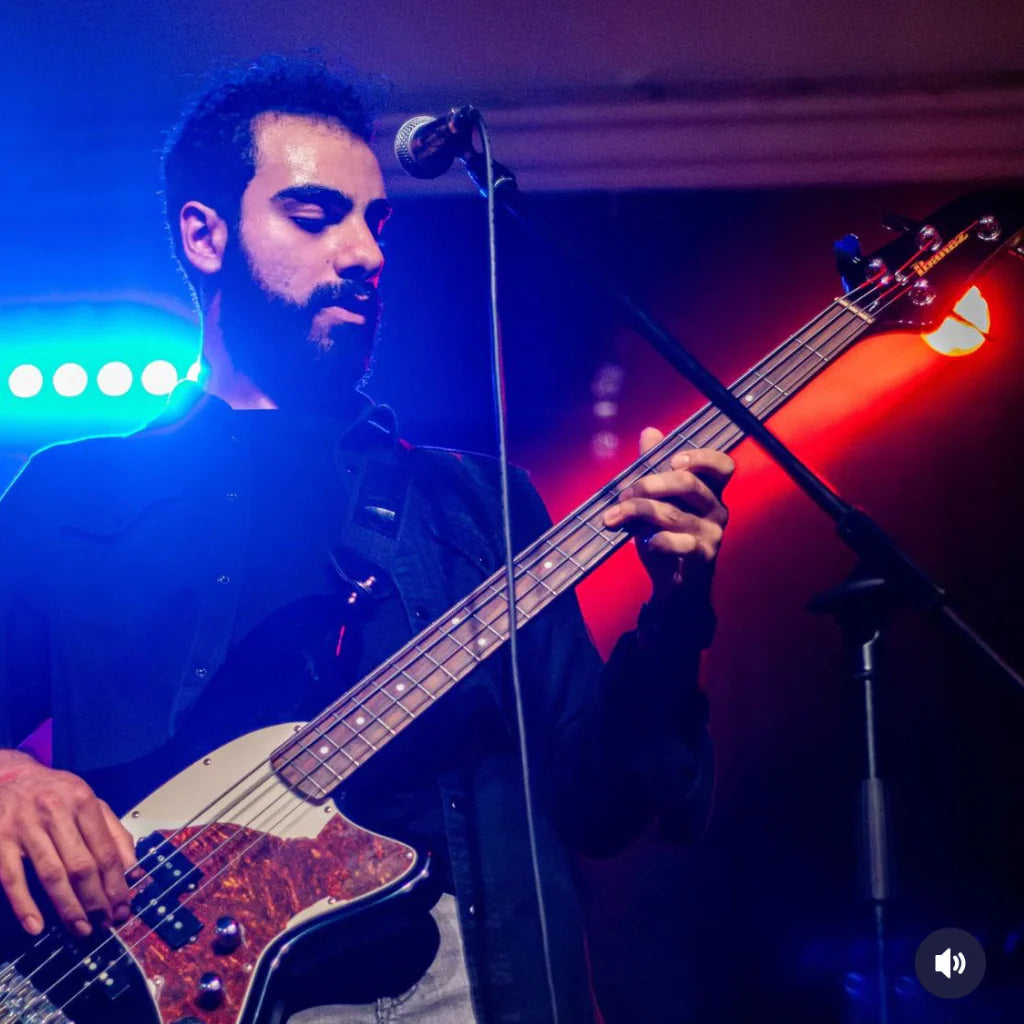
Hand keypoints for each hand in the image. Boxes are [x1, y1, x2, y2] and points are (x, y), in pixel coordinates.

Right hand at [0, 750, 136, 935]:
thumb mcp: (89, 801)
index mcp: (83, 802)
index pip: (105, 850)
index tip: (123, 905)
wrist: (8, 776)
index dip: (117, 882)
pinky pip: (13, 879)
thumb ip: (112, 831)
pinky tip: (37, 926)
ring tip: (81, 928)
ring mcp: (25, 827)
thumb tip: (132, 867)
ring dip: (68, 907)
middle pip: (81, 865)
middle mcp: (56, 812)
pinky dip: (25, 905)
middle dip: (96, 899)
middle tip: (105, 923)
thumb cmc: (54, 793)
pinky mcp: (0, 841)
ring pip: (52, 874)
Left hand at [602, 428, 733, 601]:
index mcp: (710, 491)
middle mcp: (717, 509)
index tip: (672, 460)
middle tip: (623, 494)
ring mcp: (712, 534)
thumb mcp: (658, 500)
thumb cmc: (667, 536)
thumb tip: (650, 433)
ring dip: (637, 511)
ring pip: (672, 513)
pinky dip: (653, 540)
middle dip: (648, 485)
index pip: (723, 466)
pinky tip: (643, 542)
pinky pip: (675, 542)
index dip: (702, 457)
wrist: (675, 585)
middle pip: (689, 484)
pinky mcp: (702, 557)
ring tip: (615, 516)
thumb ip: (654, 467)